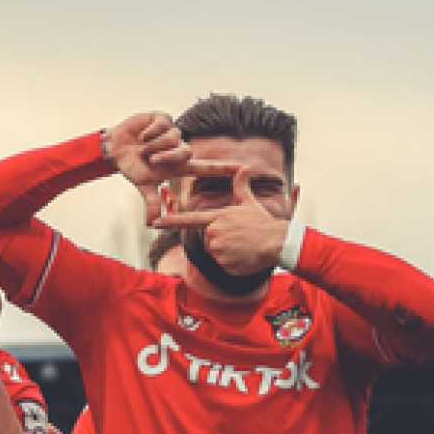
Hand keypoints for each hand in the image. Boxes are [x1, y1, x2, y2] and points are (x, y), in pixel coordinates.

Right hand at [103, 112, 243, 223]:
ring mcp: (172, 132)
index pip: (205, 167)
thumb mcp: (143, 185)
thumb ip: (152, 202)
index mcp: (177, 165)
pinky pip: (162, 125)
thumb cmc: (132, 167)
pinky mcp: (164, 118)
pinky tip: (142, 135)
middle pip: (186, 152)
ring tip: (142, 146)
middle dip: (167, 155)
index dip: (223, 169)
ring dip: (154, 144)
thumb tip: (150, 224)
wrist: (115, 149)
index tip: (242, 169)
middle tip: (151, 158)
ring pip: (173, 138)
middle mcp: (179, 148)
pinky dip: (149, 132)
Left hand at [155, 166, 287, 276]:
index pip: (188, 219)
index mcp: (217, 218)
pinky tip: (245, 256)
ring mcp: (218, 250)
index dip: (171, 221)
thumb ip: (241, 187)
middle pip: (208, 240)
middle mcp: (214, 233)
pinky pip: (223, 266)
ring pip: (216, 254)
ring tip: (244, 246)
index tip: (154, 223)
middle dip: (221, 241)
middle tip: (239, 237)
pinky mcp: (225, 265)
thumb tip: (244, 167)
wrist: (279, 241)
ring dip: (228, 253)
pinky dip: (233, 264)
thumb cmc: (263, 222)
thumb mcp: (250, 202)